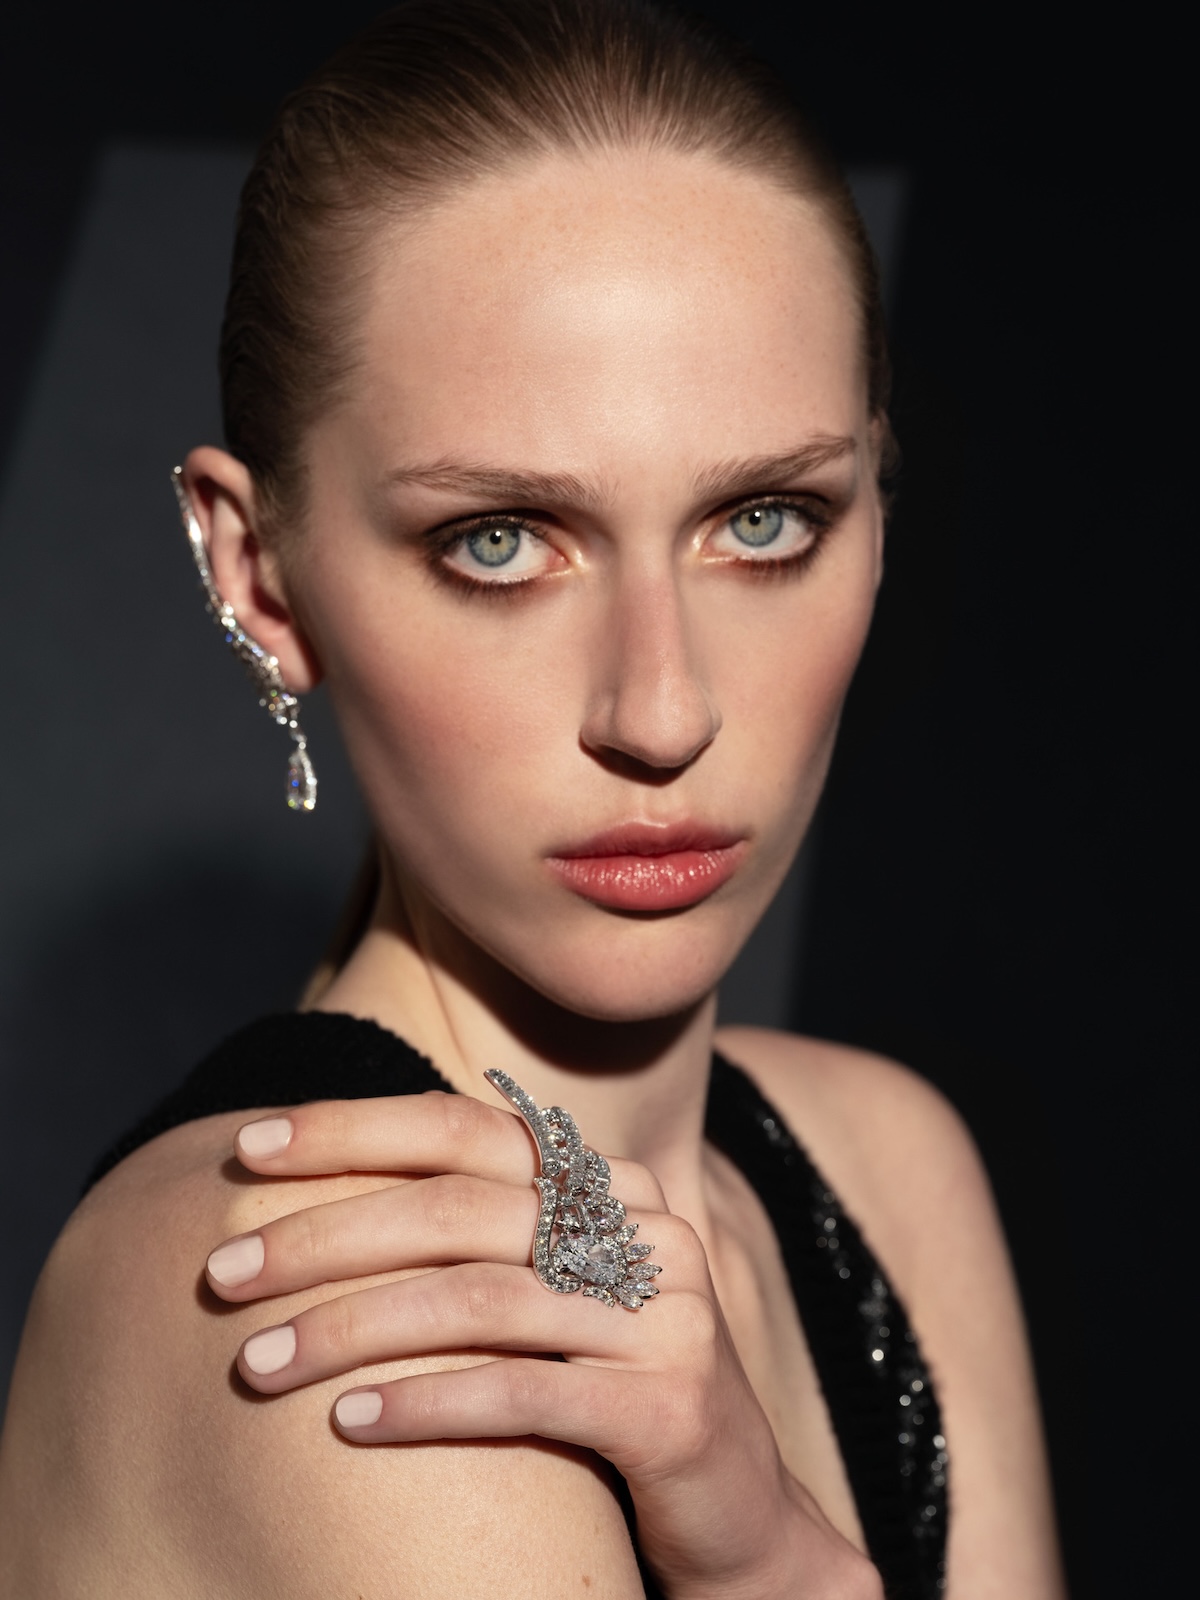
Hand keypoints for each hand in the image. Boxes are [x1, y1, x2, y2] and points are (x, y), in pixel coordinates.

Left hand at [204, 1091, 879, 1599]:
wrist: (741, 1517)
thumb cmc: (612, 1395)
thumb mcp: (555, 1298)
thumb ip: (482, 1238)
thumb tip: (323, 1194)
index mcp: (611, 1186)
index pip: (467, 1129)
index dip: (354, 1128)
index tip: (248, 1146)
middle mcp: (645, 1229)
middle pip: (460, 1208)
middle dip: (326, 1233)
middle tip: (223, 1272)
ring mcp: (667, 1314)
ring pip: (480, 1300)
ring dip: (351, 1327)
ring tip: (257, 1362)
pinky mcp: (671, 1406)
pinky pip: (522, 1394)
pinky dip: (425, 1403)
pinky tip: (347, 1422)